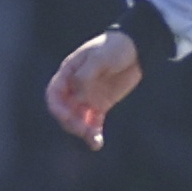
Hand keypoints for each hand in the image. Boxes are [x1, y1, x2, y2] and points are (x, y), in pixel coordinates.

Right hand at [46, 30, 142, 150]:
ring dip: (82, 131)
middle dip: (71, 122)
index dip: (57, 107)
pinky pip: (94, 122)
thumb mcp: (100, 57)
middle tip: (83, 130)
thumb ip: (86, 76)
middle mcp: (75, 87)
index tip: (66, 116)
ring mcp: (88, 97)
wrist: (137, 49)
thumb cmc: (115, 47)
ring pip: (78, 119)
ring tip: (93, 140)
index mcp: (69, 73)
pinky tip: (97, 143)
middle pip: (65, 110)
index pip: (54, 93)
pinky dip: (94, 133)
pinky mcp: (101, 105)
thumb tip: (79, 97)